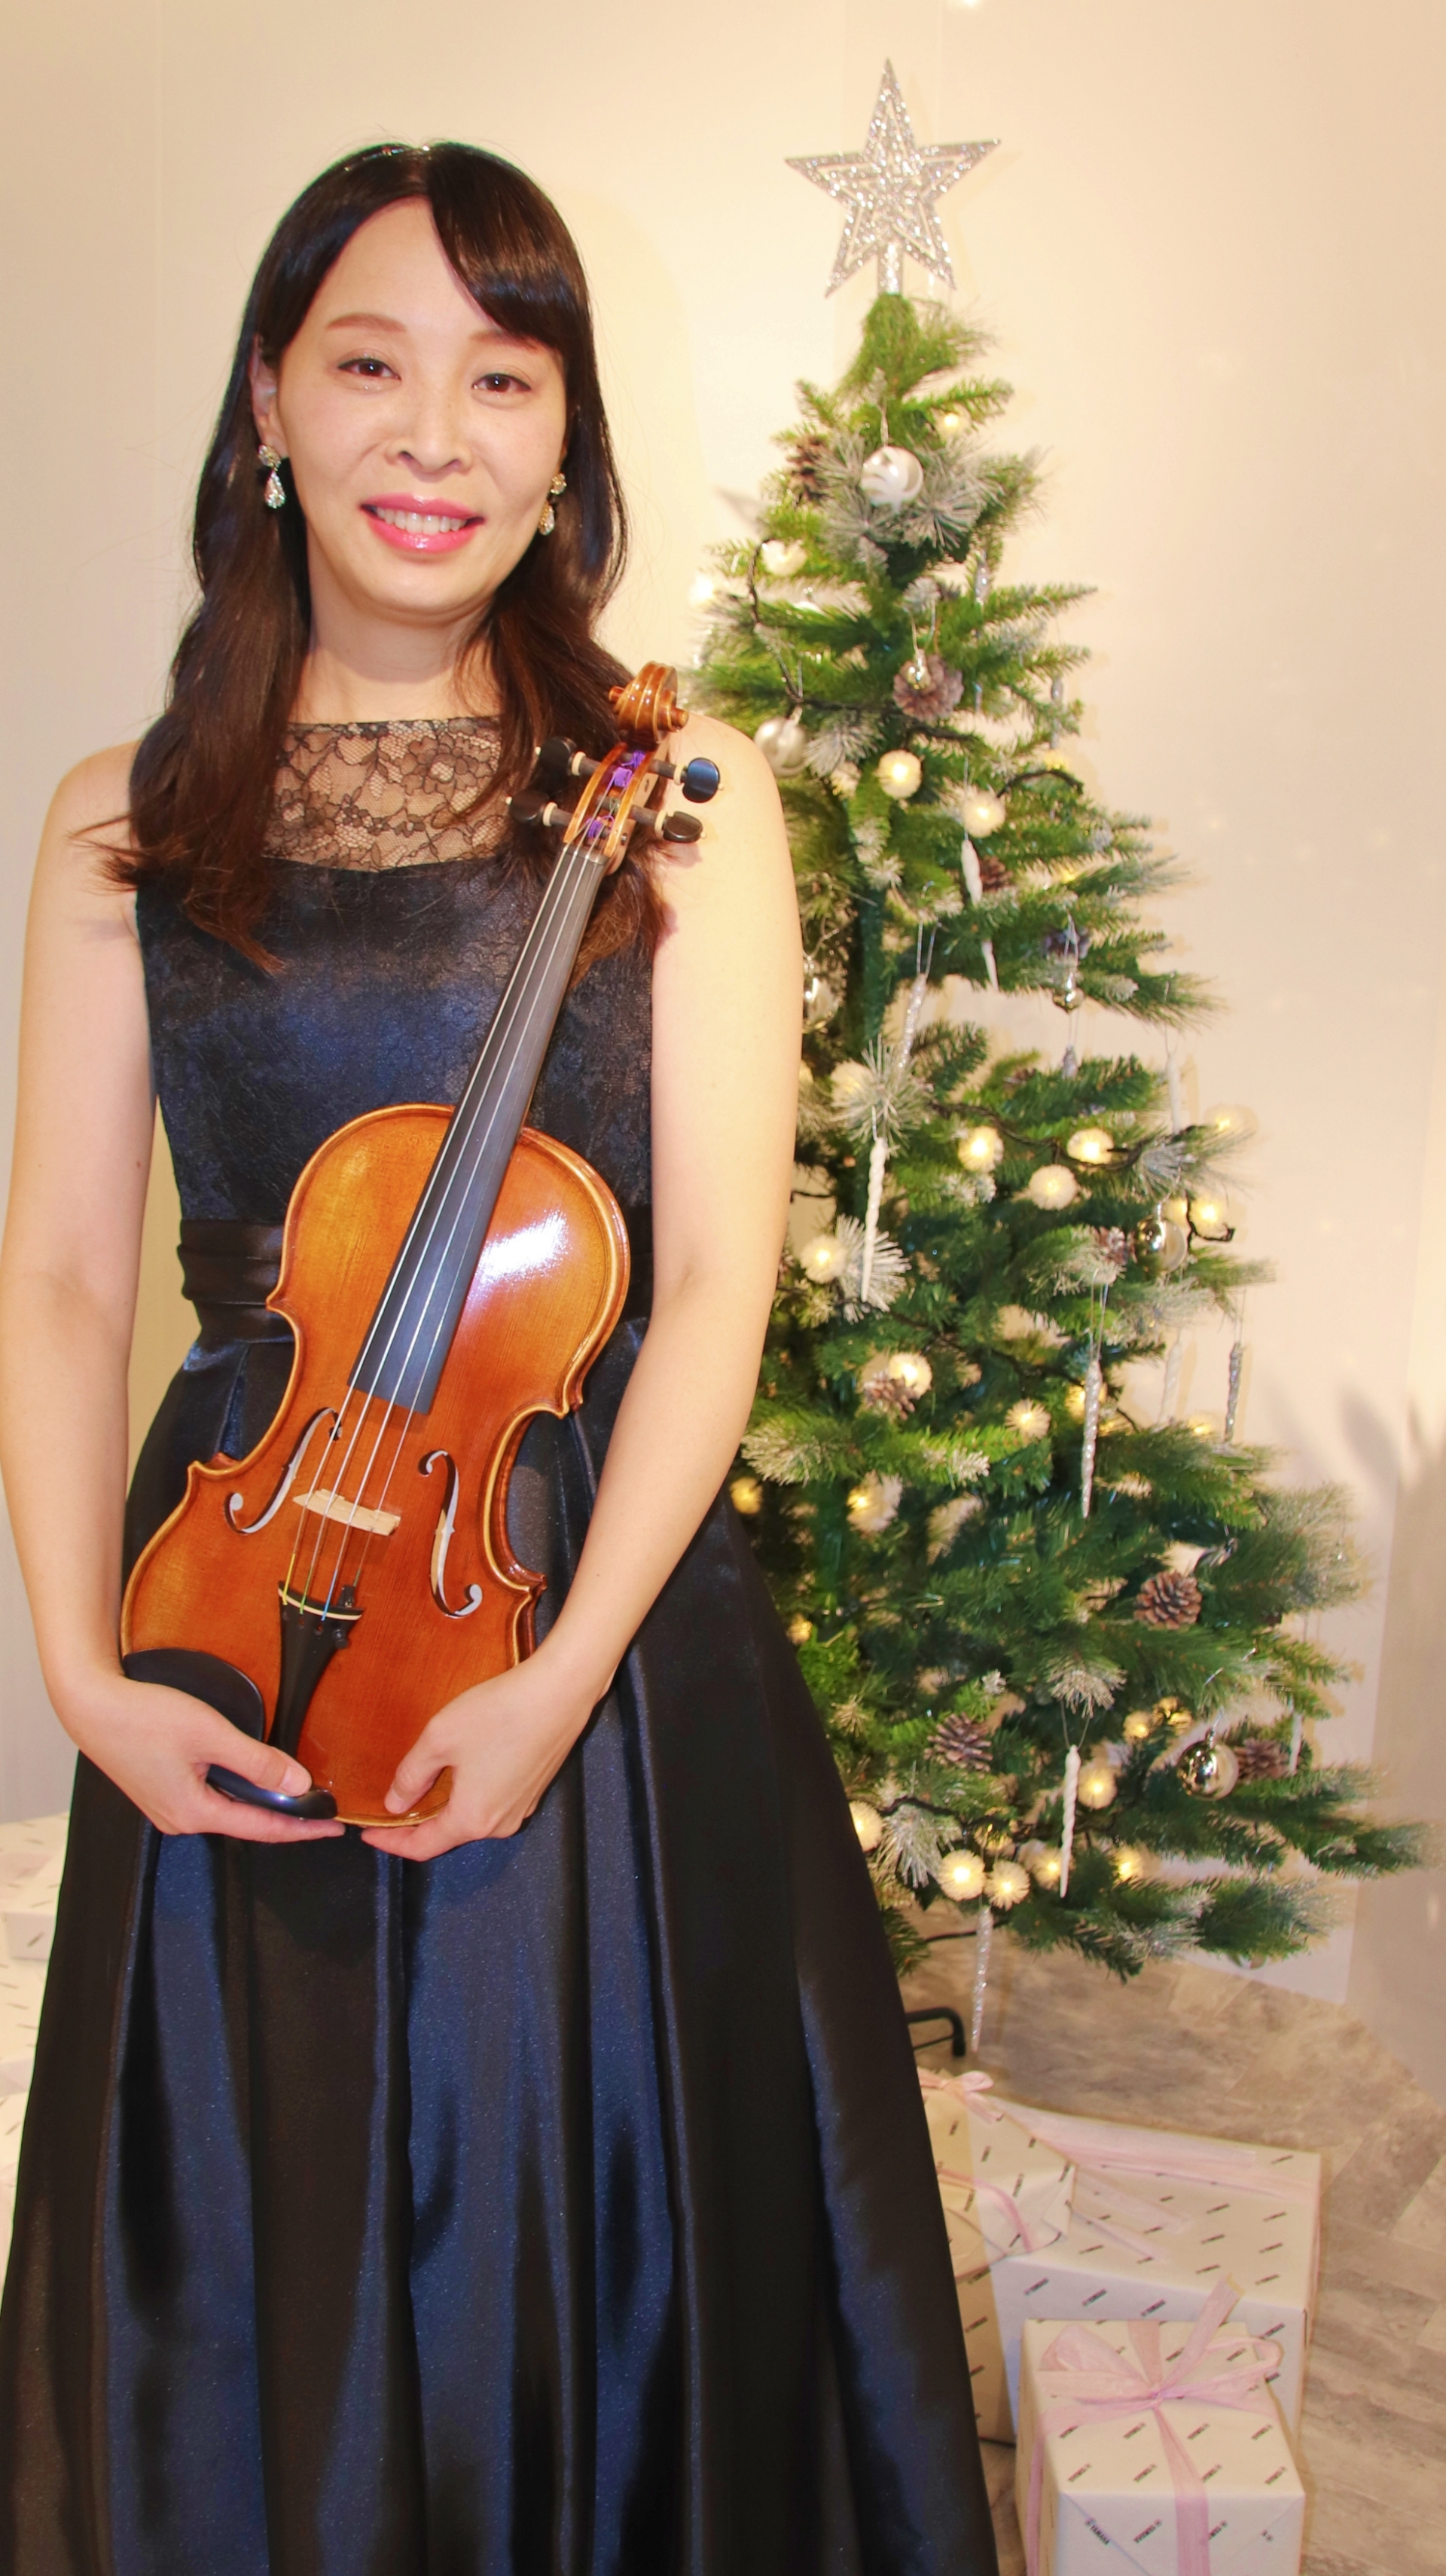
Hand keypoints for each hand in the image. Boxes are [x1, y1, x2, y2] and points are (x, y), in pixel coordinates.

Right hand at [64, 1671, 344, 1842]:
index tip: (334, 1828)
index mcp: (194, 1813)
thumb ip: (257, 1762)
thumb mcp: (210, 1734)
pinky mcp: (161, 1790)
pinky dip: (237, 1792)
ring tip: (295, 1796)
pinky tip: (251, 1779)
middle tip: (321, 1811)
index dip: (303, 1828)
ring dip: (260, 1804)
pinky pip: (210, 1798)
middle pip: (245, 1824)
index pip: (263, 1829)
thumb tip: (298, 1784)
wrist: (91, 1706)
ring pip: (227, 1810)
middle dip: (285, 1819)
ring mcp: (168, 1806)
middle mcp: (180, 1818)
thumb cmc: (143, 1718)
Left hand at [360, 1646, 599, 1861]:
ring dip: (444, 1806)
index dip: (390, 1842)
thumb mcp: (440, 1739)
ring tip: (422, 1786)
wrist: (560, 1692)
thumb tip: (394, 1803)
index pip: (422, 1847)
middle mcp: (499, 1823)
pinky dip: (469, 1794)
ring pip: (472, 1816)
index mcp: (472, 1819)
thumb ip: (411, 1775)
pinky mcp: (533, 1788)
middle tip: (390, 1808)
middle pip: (448, 1834)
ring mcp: (521, 1807)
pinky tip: (461, 1768)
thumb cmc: (500, 1713)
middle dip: (417, 1825)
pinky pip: (492, 1801)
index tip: (368, 1832)